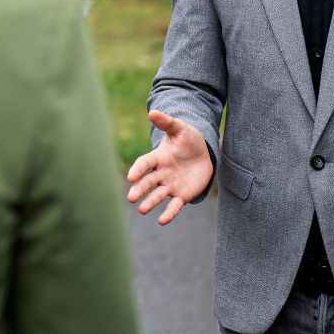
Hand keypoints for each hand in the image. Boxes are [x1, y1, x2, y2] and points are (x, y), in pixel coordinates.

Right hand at [126, 110, 213, 225]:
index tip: (130, 177)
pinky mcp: (181, 195)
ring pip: (158, 195)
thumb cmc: (188, 139)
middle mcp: (161, 173)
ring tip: (142, 210)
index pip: (145, 164)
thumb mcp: (180, 129)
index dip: (138, 170)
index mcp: (158, 158)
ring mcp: (170, 185)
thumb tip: (152, 112)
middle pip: (148, 182)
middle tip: (131, 198)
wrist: (202, 154)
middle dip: (140, 189)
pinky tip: (162, 220)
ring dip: (150, 202)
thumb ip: (167, 122)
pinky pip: (174, 206)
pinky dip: (168, 213)